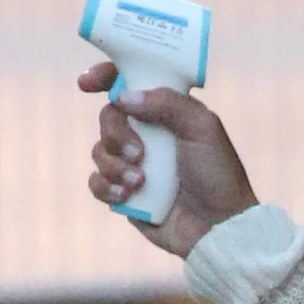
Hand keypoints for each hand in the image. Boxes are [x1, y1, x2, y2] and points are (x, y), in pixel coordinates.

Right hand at [79, 61, 259, 257]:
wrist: (216, 226)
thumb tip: (123, 97)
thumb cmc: (216, 174)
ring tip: (141, 182)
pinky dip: (107, 187)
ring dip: (116, 165)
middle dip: (117, 133)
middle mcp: (147, 133)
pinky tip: (129, 195)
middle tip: (139, 152)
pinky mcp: (123, 192)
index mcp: (167, 111)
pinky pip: (96, 182)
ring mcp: (133, 163)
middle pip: (108, 116)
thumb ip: (167, 103)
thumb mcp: (202, 128)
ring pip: (99, 149)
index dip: (106, 77)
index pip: (130, 83)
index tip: (86, 82)